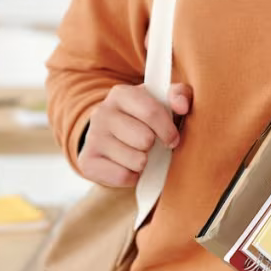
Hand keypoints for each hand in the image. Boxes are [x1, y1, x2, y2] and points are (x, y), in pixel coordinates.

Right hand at [76, 82, 191, 186]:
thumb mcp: (163, 102)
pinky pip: (123, 176)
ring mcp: (92, 137)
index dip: (168, 130)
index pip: (151, 112)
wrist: (114, 143)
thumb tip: (182, 105)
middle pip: (145, 139)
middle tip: (150, 146)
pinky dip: (132, 177)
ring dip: (144, 163)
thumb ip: (179, 95)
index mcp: (121, 94)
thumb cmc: (147, 121)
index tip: (172, 139)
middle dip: (154, 147)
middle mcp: (102, 112)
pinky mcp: (87, 162)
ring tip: (138, 155)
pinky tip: (127, 167)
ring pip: (136, 160)